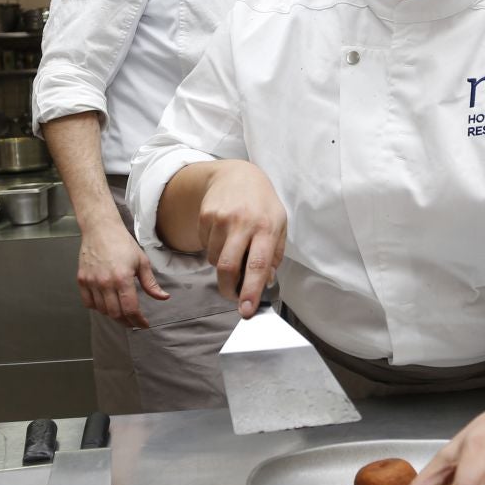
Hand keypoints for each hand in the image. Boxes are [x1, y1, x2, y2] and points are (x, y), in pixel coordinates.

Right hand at [77, 220, 168, 327]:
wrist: (100, 229)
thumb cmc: (123, 243)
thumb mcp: (142, 262)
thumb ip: (151, 283)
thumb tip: (163, 298)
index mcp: (122, 278)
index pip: (130, 309)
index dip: (138, 321)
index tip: (143, 324)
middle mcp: (105, 283)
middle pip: (116, 313)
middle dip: (127, 321)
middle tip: (134, 322)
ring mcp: (91, 282)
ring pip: (102, 310)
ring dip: (113, 315)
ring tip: (121, 311)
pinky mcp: (81, 280)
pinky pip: (88, 303)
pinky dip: (97, 308)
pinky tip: (106, 304)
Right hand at [196, 161, 286, 316]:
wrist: (237, 174)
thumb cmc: (262, 205)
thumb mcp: (280, 225)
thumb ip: (275, 255)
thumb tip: (266, 283)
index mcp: (267, 227)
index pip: (258, 265)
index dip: (251, 291)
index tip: (246, 310)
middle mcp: (243, 222)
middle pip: (228, 267)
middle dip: (228, 289)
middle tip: (233, 296)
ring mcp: (221, 218)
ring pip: (214, 260)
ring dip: (222, 265)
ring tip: (234, 249)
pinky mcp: (205, 215)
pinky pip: (205, 246)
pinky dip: (213, 249)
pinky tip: (223, 234)